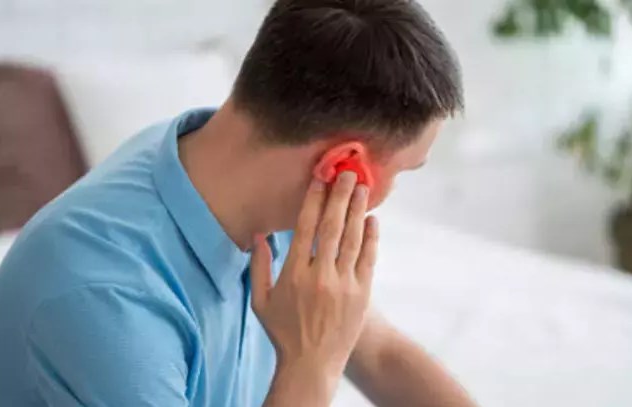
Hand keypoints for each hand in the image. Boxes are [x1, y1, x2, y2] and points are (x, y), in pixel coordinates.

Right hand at [250, 171, 378, 382]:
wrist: (312, 364)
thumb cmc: (284, 332)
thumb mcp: (261, 301)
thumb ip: (259, 267)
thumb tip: (259, 236)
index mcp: (294, 274)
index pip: (305, 228)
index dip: (314, 200)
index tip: (320, 179)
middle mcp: (320, 275)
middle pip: (331, 226)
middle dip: (340, 196)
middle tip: (348, 172)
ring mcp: (344, 284)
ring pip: (352, 238)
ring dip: (357, 210)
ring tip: (362, 187)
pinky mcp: (362, 293)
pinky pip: (368, 258)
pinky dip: (371, 237)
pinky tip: (372, 219)